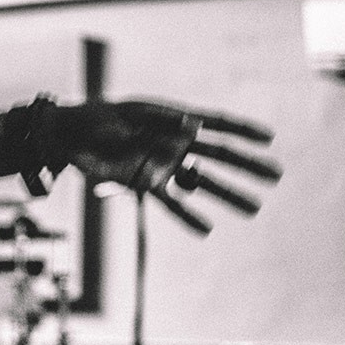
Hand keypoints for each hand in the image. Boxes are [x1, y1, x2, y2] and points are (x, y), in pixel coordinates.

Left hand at [52, 99, 281, 234]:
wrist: (67, 137)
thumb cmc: (97, 118)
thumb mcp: (128, 116)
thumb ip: (160, 123)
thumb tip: (192, 125)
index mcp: (172, 120)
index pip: (215, 123)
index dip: (242, 129)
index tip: (269, 138)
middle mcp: (173, 144)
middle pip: (217, 155)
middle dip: (247, 165)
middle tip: (276, 176)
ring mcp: (161, 165)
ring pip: (201, 183)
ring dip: (227, 195)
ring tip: (254, 209)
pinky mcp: (144, 184)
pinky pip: (171, 203)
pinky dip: (187, 216)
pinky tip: (207, 229)